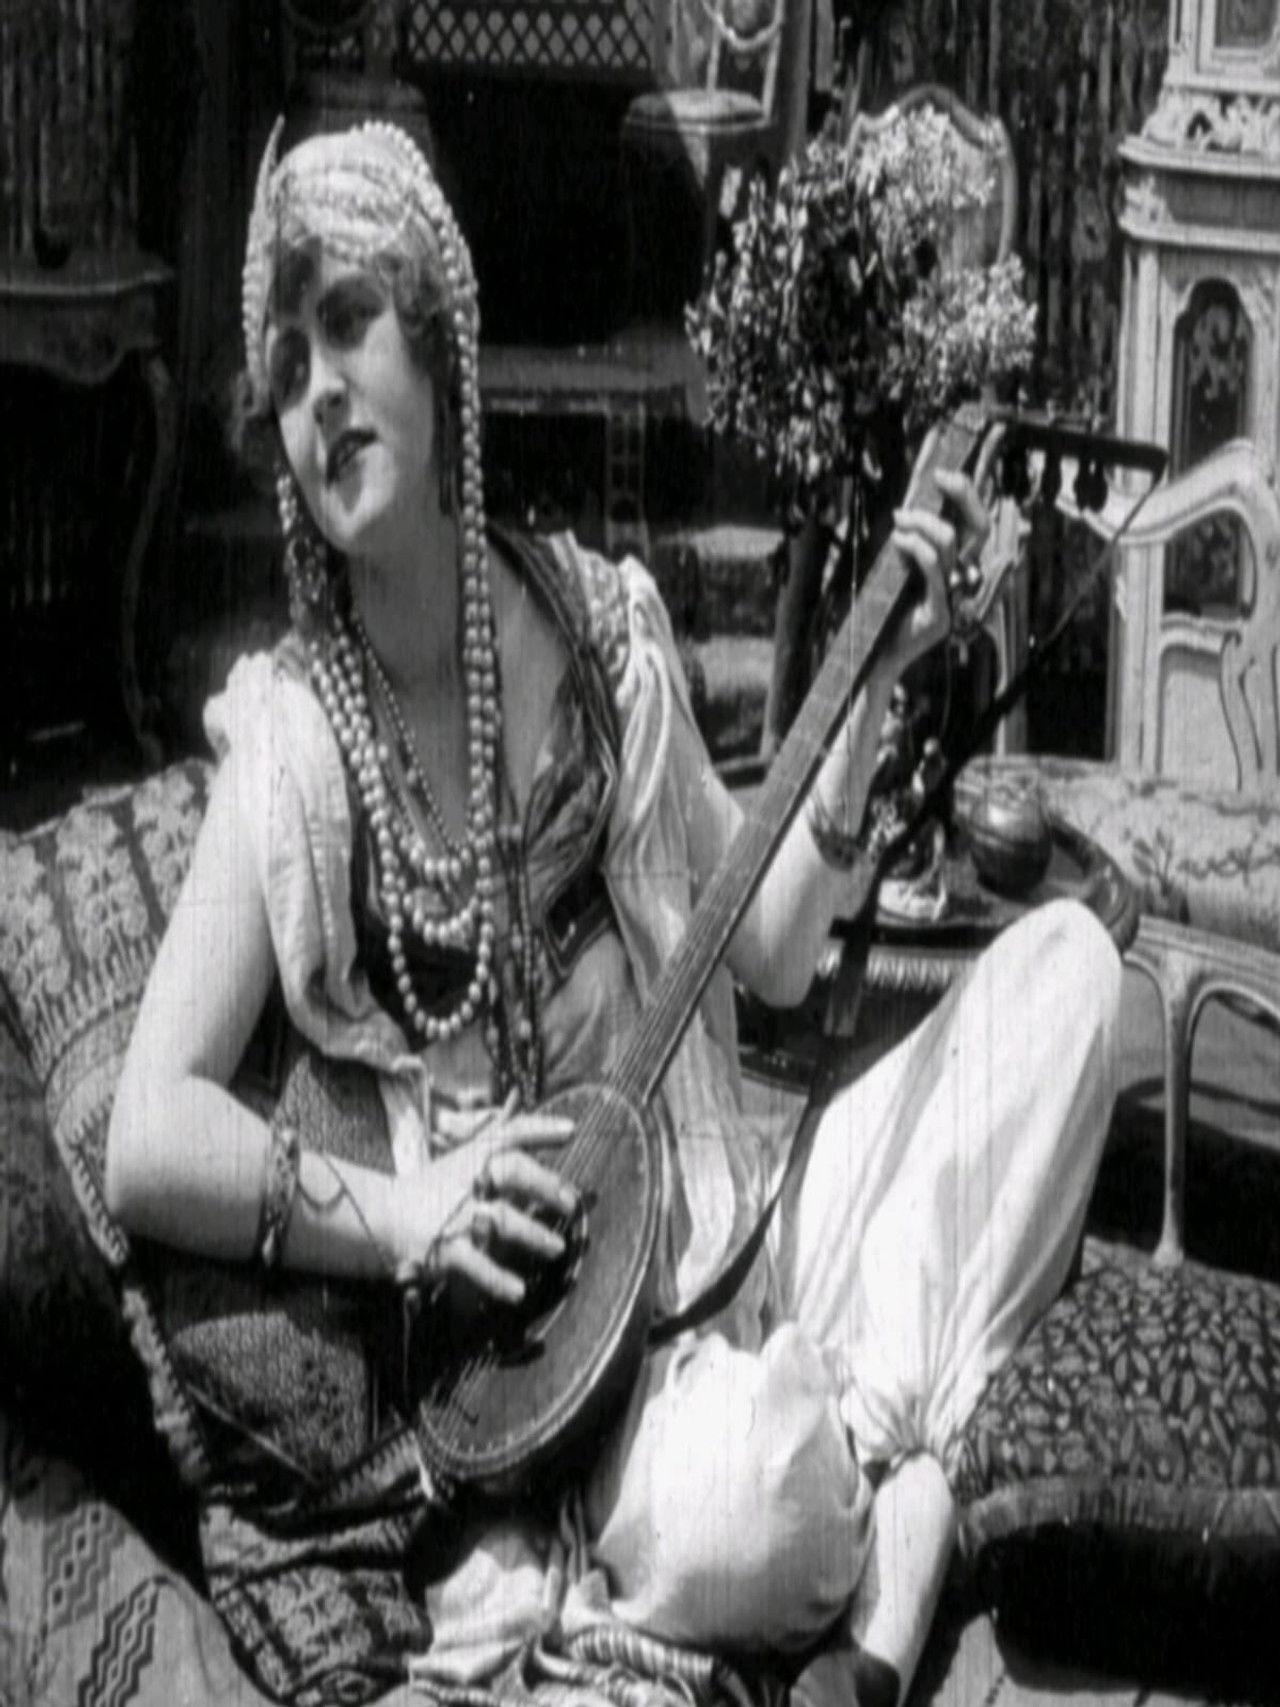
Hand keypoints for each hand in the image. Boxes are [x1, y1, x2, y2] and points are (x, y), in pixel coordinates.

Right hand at [396, 1092, 576, 1304]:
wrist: (377, 1217)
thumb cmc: (430, 1188)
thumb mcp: (461, 1157)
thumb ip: (497, 1138)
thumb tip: (535, 1111)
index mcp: (472, 1157)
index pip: (509, 1134)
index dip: (540, 1129)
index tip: (571, 1130)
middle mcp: (466, 1181)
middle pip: (510, 1171)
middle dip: (544, 1184)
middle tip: (572, 1203)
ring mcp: (455, 1215)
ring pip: (502, 1220)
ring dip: (533, 1235)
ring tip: (557, 1248)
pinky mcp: (443, 1250)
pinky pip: (476, 1266)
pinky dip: (498, 1280)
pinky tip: (518, 1292)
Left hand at [889, 469, 990, 671]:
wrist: (875, 654)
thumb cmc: (885, 609)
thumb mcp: (898, 566)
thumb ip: (910, 541)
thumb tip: (905, 508)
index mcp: (959, 565)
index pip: (977, 523)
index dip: (967, 494)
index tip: (941, 473)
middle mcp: (964, 578)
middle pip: (981, 527)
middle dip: (962, 493)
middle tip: (936, 478)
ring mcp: (955, 596)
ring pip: (950, 541)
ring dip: (921, 522)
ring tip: (898, 522)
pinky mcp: (940, 613)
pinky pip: (933, 568)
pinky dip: (914, 547)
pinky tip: (897, 541)